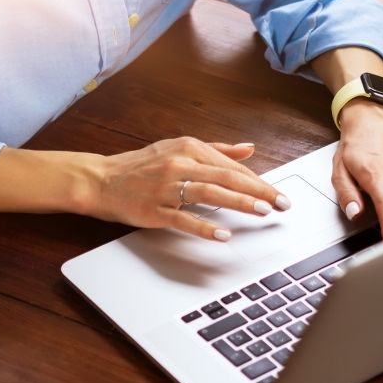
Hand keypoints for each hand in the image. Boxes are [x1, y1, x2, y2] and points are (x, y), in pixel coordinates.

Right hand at [86, 136, 290, 241]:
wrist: (101, 180)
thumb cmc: (140, 166)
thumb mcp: (178, 149)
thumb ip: (216, 149)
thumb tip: (248, 148)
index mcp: (188, 148)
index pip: (231, 166)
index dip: (258, 180)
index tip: (277, 193)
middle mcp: (179, 164)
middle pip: (226, 178)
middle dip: (258, 191)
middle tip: (280, 204)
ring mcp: (166, 187)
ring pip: (210, 194)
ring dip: (239, 203)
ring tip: (261, 212)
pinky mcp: (154, 209)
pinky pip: (183, 218)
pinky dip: (204, 227)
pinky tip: (222, 234)